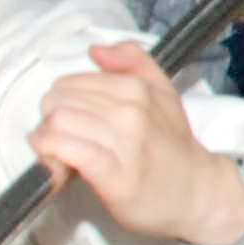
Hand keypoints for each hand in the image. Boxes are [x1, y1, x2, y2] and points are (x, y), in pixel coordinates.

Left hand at [27, 40, 243, 244]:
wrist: (196, 194)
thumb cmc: (173, 147)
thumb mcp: (165, 94)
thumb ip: (135, 63)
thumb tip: (96, 50)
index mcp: (138, 88)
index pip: (70, 83)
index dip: (62, 102)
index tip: (73, 122)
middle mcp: (131, 110)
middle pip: (58, 100)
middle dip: (51, 119)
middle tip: (64, 138)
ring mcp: (123, 142)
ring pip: (57, 122)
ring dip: (47, 139)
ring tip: (59, 153)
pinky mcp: (113, 175)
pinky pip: (65, 149)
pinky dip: (50, 155)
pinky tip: (57, 165)